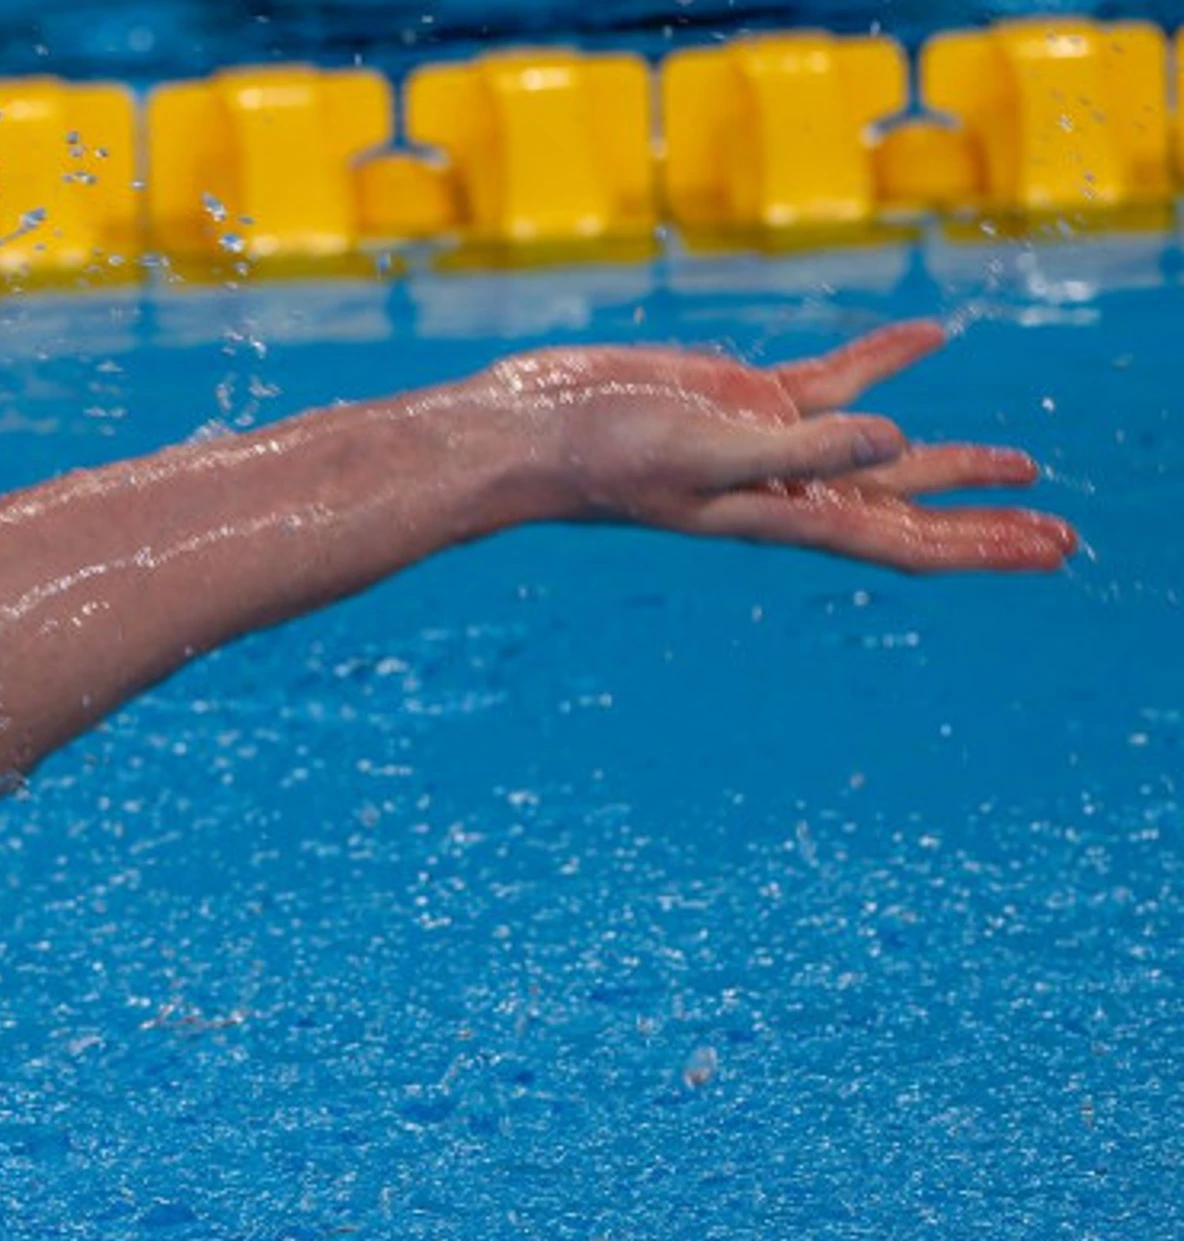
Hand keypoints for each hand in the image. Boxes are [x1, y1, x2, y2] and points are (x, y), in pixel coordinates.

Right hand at [479, 321, 1076, 572]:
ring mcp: (771, 440)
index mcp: (782, 512)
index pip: (901, 538)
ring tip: (1022, 466)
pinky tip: (932, 338)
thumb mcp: (702, 453)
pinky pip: (837, 378)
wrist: (530, 430)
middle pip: (909, 508)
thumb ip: (797, 450)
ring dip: (954, 461)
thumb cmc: (602, 455)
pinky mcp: (747, 396)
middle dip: (985, 523)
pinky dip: (889, 360)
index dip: (978, 546)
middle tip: (1061, 537)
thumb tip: (895, 444)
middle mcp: (788, 484)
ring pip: (886, 451)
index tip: (1047, 551)